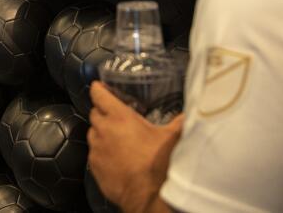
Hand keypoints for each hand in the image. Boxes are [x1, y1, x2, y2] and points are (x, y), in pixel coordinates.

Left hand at [88, 81, 183, 212]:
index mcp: (119, 117)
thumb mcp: (172, 138)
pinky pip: (94, 154)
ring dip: (101, 133)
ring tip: (115, 137)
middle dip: (102, 112)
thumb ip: (180, 122)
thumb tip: (189, 114)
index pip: (99, 95)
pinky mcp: (94, 167)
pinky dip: (101, 152)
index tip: (99, 86)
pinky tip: (114, 156)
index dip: (98, 88)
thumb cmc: (159, 163)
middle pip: (94, 113)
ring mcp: (96, 150)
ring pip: (92, 134)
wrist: (148, 196)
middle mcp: (103, 130)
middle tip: (115, 115)